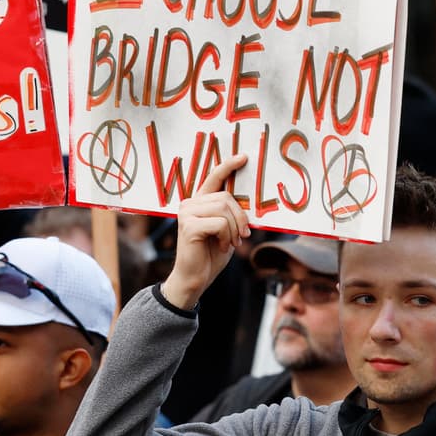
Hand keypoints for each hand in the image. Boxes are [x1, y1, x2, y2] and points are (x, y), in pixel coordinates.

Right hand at [161, 154, 249, 309]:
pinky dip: (227, 237)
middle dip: (240, 217)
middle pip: (226, 197)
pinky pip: (220, 223)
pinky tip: (222, 247)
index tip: (244, 157)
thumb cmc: (211, 254)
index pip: (214, 177)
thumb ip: (231, 213)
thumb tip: (248, 199)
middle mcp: (189, 203)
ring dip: (234, 229)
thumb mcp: (226, 230)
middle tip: (242, 236)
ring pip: (224, 209)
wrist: (195, 278)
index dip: (229, 166)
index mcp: (198, 202)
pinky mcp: (188, 226)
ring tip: (231, 243)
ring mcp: (187, 213)